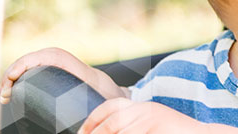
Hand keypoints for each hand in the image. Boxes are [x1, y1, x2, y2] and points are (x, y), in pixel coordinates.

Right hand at [0, 47, 95, 103]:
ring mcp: (44, 58)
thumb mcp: (78, 86)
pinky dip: (14, 79)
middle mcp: (49, 54)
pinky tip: (8, 91)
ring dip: (9, 80)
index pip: (30, 59)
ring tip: (4, 96)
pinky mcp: (40, 64)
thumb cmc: (88, 87)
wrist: (95, 83)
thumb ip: (67, 89)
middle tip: (4, 96)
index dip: (17, 68)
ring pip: (20, 66)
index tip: (10, 81)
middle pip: (21, 62)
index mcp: (57, 57)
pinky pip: (23, 69)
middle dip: (9, 78)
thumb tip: (57, 102)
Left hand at [80, 98, 203, 133]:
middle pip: (111, 123)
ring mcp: (150, 122)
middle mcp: (144, 111)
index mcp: (142, 107)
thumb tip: (104, 131)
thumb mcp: (152, 124)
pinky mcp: (154, 130)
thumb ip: (132, 125)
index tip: (83, 133)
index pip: (110, 107)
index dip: (92, 121)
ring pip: (118, 132)